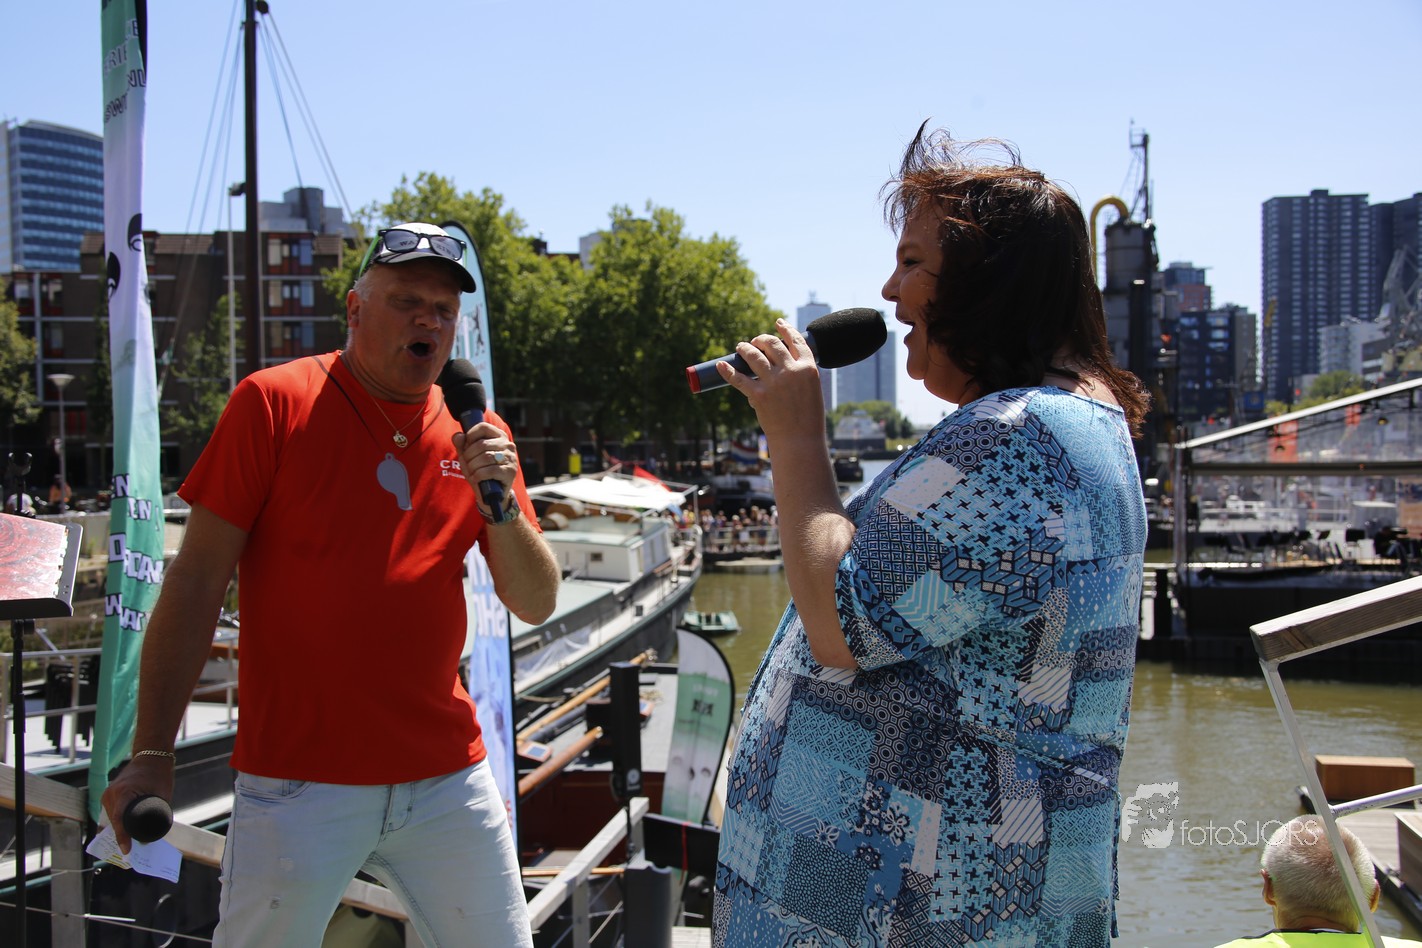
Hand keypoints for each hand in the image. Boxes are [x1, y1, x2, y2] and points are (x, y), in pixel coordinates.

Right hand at [100, 755, 174, 853]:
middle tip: (129, 854)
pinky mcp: (110, 795)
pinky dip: (116, 823)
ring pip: (111, 819)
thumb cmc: (159, 774)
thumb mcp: (163, 794)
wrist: (151, 756)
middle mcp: (111, 794)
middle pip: (114, 822)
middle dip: (120, 838)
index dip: (123, 838)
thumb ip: (159, 814)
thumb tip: (153, 838)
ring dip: (117, 831)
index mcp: (124, 792)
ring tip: (127, 847)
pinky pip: (111, 813)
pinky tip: (121, 834)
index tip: (127, 851)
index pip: (120, 820)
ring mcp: (108, 794)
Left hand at [453, 423, 517, 499]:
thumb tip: (458, 436)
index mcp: (499, 436)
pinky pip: (490, 470)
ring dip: (473, 466)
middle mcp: (507, 445)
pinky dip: (478, 475)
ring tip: (472, 472)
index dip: (471, 436)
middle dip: (469, 456)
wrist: (492, 493)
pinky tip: (476, 478)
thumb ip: (462, 445)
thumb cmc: (480, 471)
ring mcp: (510, 458)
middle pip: (482, 444)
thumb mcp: (468, 457)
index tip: (466, 446)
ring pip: (486, 457)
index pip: (483, 427)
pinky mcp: (510, 472)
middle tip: (468, 464)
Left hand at [715, 319, 824, 440]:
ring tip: (740, 347)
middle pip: (772, 344)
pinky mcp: (758, 395)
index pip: (796, 341)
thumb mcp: (811, 391)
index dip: (786, 329)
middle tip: (755, 341)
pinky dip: (727, 370)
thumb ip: (798, 376)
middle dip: (761, 339)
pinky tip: (721, 365)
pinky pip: (739, 378)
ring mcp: (774, 382)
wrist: (800, 441)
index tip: (778, 323)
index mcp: (808, 368)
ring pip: (754, 356)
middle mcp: (791, 371)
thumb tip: (775, 367)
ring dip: (745, 348)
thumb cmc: (808, 420)